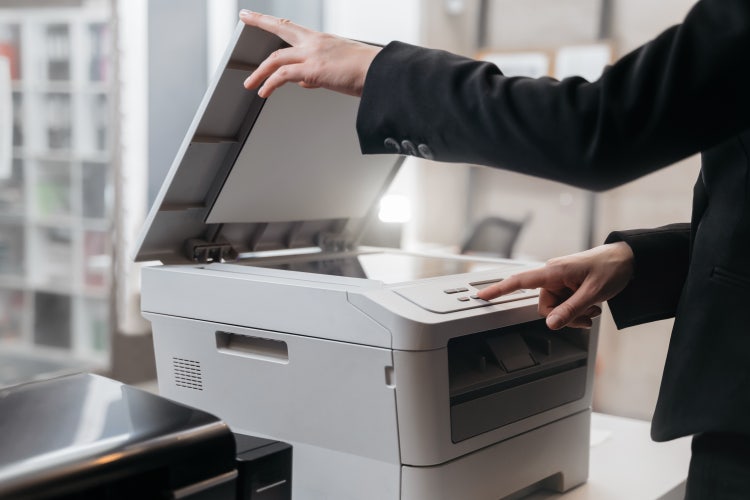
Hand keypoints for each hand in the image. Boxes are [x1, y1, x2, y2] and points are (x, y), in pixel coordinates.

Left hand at [239, 10, 381, 97]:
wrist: (381, 73)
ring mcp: (313, 54)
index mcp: (322, 40)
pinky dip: (270, 84)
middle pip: (281, 29)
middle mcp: (315, 43)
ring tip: (251, 85)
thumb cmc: (368, 72)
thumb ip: (318, 74)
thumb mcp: (339, 69)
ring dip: (260, 73)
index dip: (274, 21)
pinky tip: (264, 92)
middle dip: (261, 22)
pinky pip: (282, 76)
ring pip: (276, 59)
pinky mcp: (312, 69)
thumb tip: (303, 81)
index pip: (293, 27)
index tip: (260, 16)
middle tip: (246, 17)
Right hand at [477, 242, 634, 329]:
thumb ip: (570, 309)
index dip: (499, 289)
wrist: (628, 259)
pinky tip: (591, 307)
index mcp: (554, 271)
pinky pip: (564, 305)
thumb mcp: (593, 293)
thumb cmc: (611, 267)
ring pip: (555, 308)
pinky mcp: (567, 285)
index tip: (482, 295)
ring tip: (592, 310)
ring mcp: (560, 281)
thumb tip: (550, 324)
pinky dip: (577, 310)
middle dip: (564, 316)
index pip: (519, 281)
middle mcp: (553, 275)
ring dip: (574, 314)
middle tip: (585, 316)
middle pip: (544, 305)